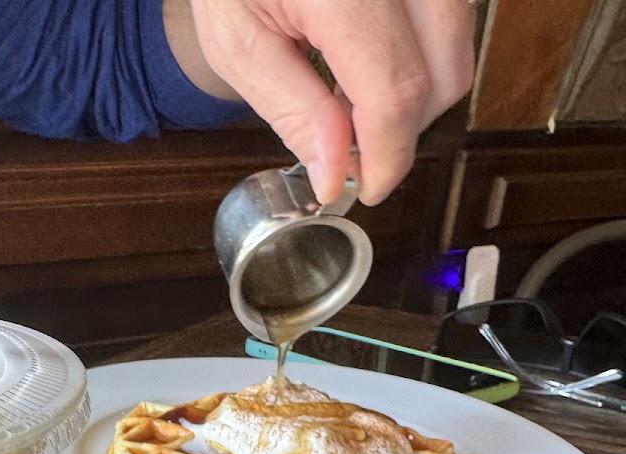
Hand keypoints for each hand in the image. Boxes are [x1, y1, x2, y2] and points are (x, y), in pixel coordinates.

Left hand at [186, 0, 476, 204]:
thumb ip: (293, 109)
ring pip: (458, 49)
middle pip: (443, 75)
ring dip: (414, 95)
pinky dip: (420, 58)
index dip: (386, 155)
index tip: (365, 188)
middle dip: (402, 129)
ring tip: (350, 101)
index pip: (394, 90)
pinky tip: (368, 64)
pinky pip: (453, 21)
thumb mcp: (239, 43)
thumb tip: (337, 173)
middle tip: (350, 150)